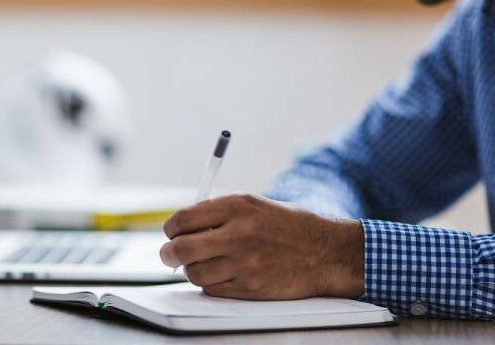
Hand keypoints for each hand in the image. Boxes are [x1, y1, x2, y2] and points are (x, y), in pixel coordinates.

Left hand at [159, 193, 364, 299]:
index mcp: (237, 206)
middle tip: (170, 255)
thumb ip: (217, 212)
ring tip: (204, 263)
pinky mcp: (250, 288)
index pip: (183, 219)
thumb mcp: (253, 204)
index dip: (170, 229)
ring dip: (192, 270)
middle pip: (181, 249)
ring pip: (193, 273)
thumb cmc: (286, 225)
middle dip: (169, 254)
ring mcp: (244, 263)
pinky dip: (211, 283)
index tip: (171, 233)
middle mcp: (238, 233)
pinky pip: (212, 289)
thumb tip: (180, 227)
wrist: (325, 252)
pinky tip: (224, 274)